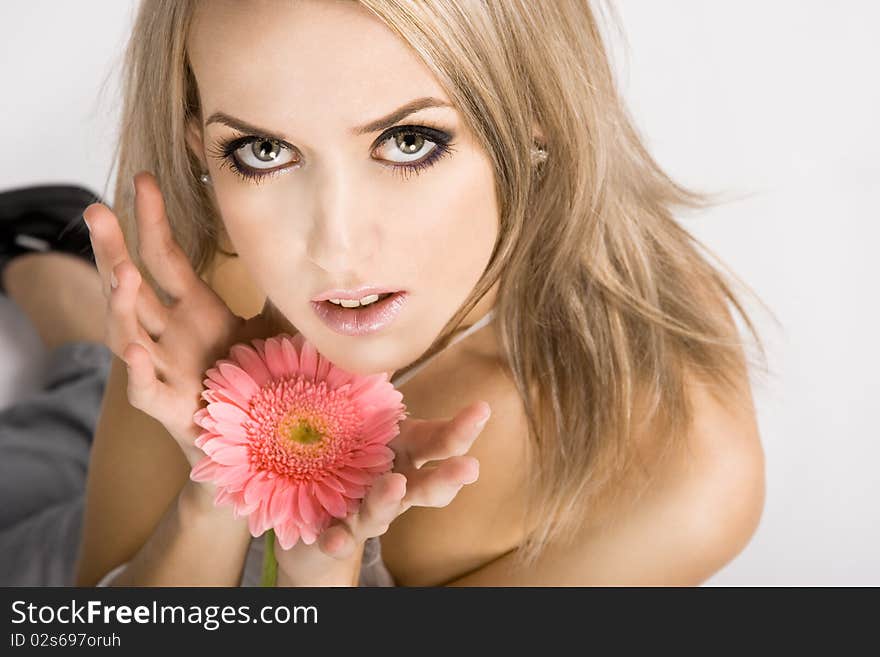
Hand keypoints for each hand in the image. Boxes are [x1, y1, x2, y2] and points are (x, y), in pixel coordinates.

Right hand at [83, 171, 269, 468]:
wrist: (257, 440)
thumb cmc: (257, 380)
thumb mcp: (274, 328)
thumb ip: (280, 294)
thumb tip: (299, 255)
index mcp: (195, 309)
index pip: (164, 257)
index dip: (152, 220)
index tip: (143, 179)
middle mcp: (171, 333)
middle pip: (130, 286)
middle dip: (111, 249)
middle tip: (96, 210)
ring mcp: (165, 368)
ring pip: (126, 331)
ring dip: (120, 304)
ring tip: (122, 274)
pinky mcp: (168, 405)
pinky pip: (144, 388)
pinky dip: (138, 370)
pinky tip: (137, 348)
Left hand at [272, 401, 488, 585]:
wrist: (313, 504)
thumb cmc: (347, 444)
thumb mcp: (356, 411)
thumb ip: (365, 384)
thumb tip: (367, 342)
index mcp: (407, 450)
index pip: (441, 440)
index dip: (463, 428)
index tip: (482, 409)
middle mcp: (397, 482)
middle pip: (428, 485)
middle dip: (448, 478)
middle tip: (470, 468)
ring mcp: (370, 510)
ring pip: (386, 510)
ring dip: (390, 498)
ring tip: (395, 483)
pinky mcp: (339, 531)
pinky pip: (339, 538)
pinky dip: (337, 540)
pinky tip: (332, 540)